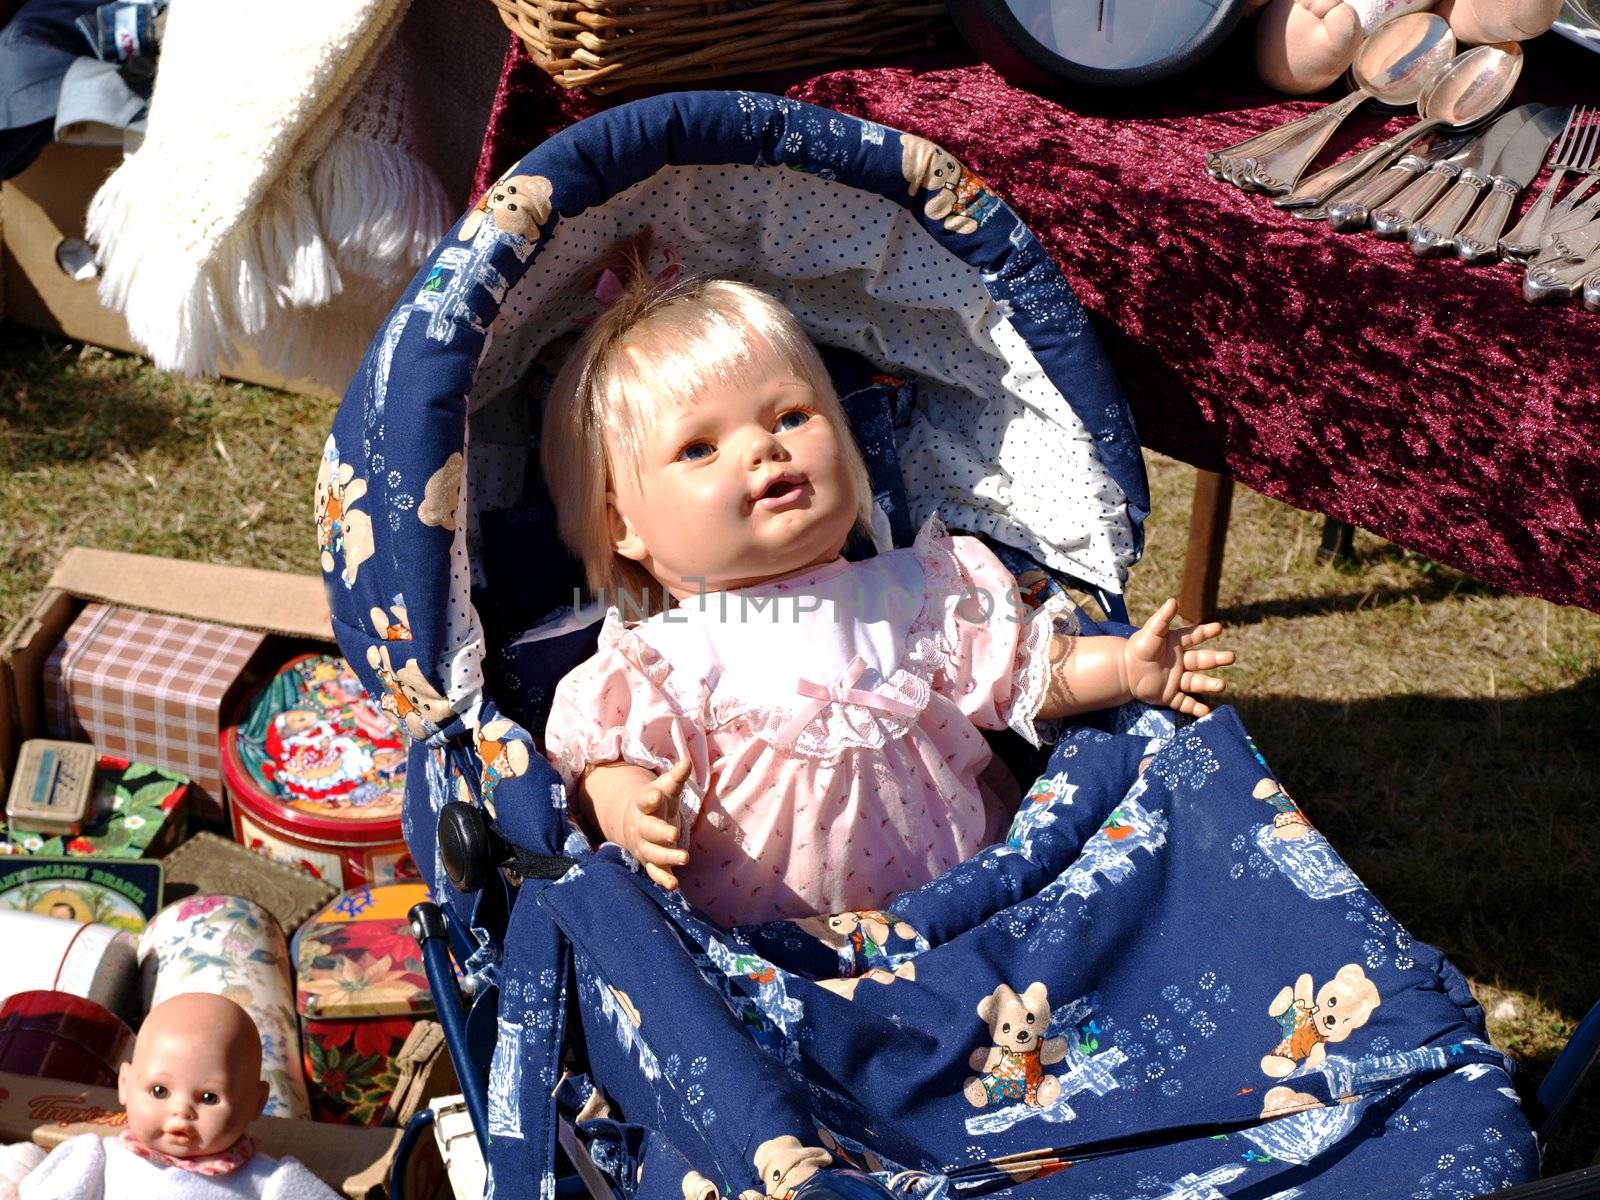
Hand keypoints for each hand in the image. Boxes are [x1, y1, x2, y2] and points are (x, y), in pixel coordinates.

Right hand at [617, 758, 692, 889]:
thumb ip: (676, 778)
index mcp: (644, 805)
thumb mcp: (665, 788)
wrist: (635, 822)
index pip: (645, 800)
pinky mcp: (651, 862)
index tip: (656, 795)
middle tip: (674, 834)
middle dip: (660, 832)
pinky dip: (663, 879)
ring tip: (685, 858)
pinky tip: (675, 885)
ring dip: (667, 857)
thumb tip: (686, 762)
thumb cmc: (656, 803)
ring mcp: (645, 846)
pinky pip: (655, 872)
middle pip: (649, 830)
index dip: (650, 798)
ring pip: (653, 853)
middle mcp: (642, 827)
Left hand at [1122, 598, 1234, 716]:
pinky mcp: (1169, 695)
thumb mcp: (1150, 632)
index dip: (1207, 631)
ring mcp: (1176, 679)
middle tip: (1231, 657)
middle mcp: (1180, 662)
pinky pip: (1185, 702)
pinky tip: (1207, 712)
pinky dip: (1195, 708)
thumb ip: (1162, 619)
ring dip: (1209, 684)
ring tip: (1221, 685)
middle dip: (1217, 659)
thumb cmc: (1136, 649)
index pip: (1195, 636)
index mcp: (1176, 644)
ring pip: (1196, 683)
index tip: (1219, 627)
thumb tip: (1173, 601)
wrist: (1120, 672)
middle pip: (1202, 660)